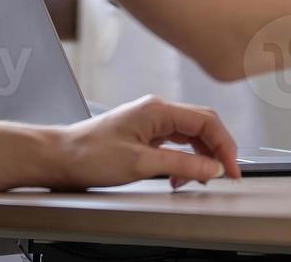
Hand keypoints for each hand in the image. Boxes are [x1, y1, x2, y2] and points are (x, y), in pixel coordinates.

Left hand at [47, 95, 240, 190]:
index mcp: (157, 110)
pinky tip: (178, 177)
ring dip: (199, 158)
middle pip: (201, 126)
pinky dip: (183, 160)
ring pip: (189, 136)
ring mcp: (149, 122)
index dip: (225, 146)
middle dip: (216, 151)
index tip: (232, 170)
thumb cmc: (89, 155)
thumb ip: (181, 165)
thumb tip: (212, 168)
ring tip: (198, 180)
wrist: (58, 157)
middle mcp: (155, 111)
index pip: (206, 121)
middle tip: (224, 176)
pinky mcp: (142, 135)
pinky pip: (174, 144)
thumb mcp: (140, 164)